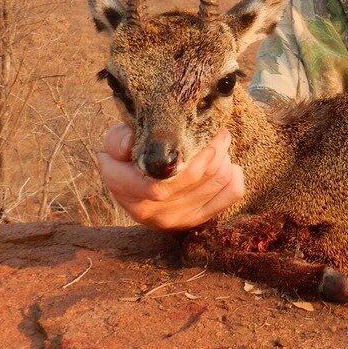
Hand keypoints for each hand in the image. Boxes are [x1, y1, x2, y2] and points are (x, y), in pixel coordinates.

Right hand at [98, 124, 244, 229]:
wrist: (130, 187)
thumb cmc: (124, 159)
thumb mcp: (112, 145)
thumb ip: (118, 140)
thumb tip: (130, 143)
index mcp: (127, 189)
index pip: (163, 180)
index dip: (191, 153)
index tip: (203, 129)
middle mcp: (152, 210)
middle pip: (196, 175)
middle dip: (213, 147)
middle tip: (217, 131)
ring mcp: (176, 218)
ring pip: (216, 181)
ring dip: (224, 157)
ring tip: (219, 144)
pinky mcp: (195, 220)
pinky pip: (230, 195)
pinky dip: (235, 176)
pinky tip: (227, 164)